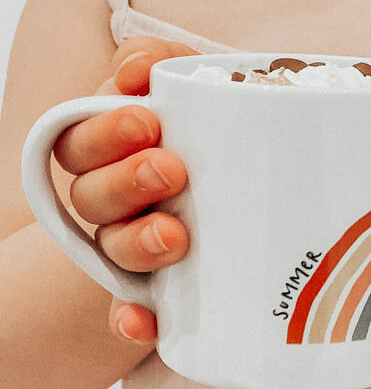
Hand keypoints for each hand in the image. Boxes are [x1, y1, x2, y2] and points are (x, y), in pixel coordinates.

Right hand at [55, 36, 198, 341]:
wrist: (271, 196)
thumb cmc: (228, 129)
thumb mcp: (203, 88)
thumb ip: (169, 65)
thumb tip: (141, 66)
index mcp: (116, 145)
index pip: (82, 138)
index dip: (104, 129)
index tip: (147, 114)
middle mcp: (117, 196)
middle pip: (92, 194)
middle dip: (125, 180)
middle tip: (171, 168)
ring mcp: (137, 243)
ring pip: (113, 246)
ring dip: (137, 240)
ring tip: (176, 233)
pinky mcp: (162, 290)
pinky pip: (134, 311)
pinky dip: (133, 320)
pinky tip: (144, 323)